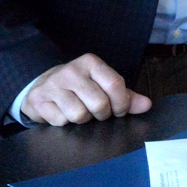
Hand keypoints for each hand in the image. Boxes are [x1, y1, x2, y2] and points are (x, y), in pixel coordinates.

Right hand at [21, 53, 151, 125]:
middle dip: (102, 114)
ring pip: (80, 115)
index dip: (121, 103)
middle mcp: (72, 71)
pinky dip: (65, 122)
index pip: (114, 84)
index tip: (119, 110)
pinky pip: (61, 121)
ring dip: (83, 120)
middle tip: (97, 112)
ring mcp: (53, 85)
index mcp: (91, 63)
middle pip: (99, 104)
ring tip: (78, 110)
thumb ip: (125, 95)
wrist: (41, 87)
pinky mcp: (39, 100)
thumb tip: (146, 105)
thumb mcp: (101, 85)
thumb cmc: (78, 87)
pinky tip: (61, 112)